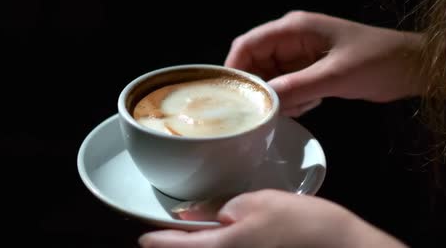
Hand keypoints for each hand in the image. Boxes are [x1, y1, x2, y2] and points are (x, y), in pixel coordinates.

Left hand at [138, 189, 407, 247]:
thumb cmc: (301, 224)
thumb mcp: (258, 203)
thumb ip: (224, 209)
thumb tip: (202, 215)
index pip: (177, 247)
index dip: (157, 240)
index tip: (143, 236)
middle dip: (181, 244)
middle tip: (181, 226)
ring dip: (204, 243)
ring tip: (204, 229)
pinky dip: (225, 244)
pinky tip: (233, 232)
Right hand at [225, 11, 423, 116]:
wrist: (413, 67)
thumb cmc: (377, 62)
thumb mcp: (336, 76)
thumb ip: (297, 86)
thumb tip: (263, 100)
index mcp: (294, 29)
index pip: (248, 44)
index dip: (234, 68)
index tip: (230, 97)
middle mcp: (292, 39)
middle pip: (257, 63)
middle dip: (259, 87)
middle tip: (266, 111)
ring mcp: (301, 55)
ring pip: (271, 77)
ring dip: (279, 96)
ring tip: (301, 107)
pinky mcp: (310, 70)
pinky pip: (287, 86)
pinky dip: (293, 99)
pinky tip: (312, 105)